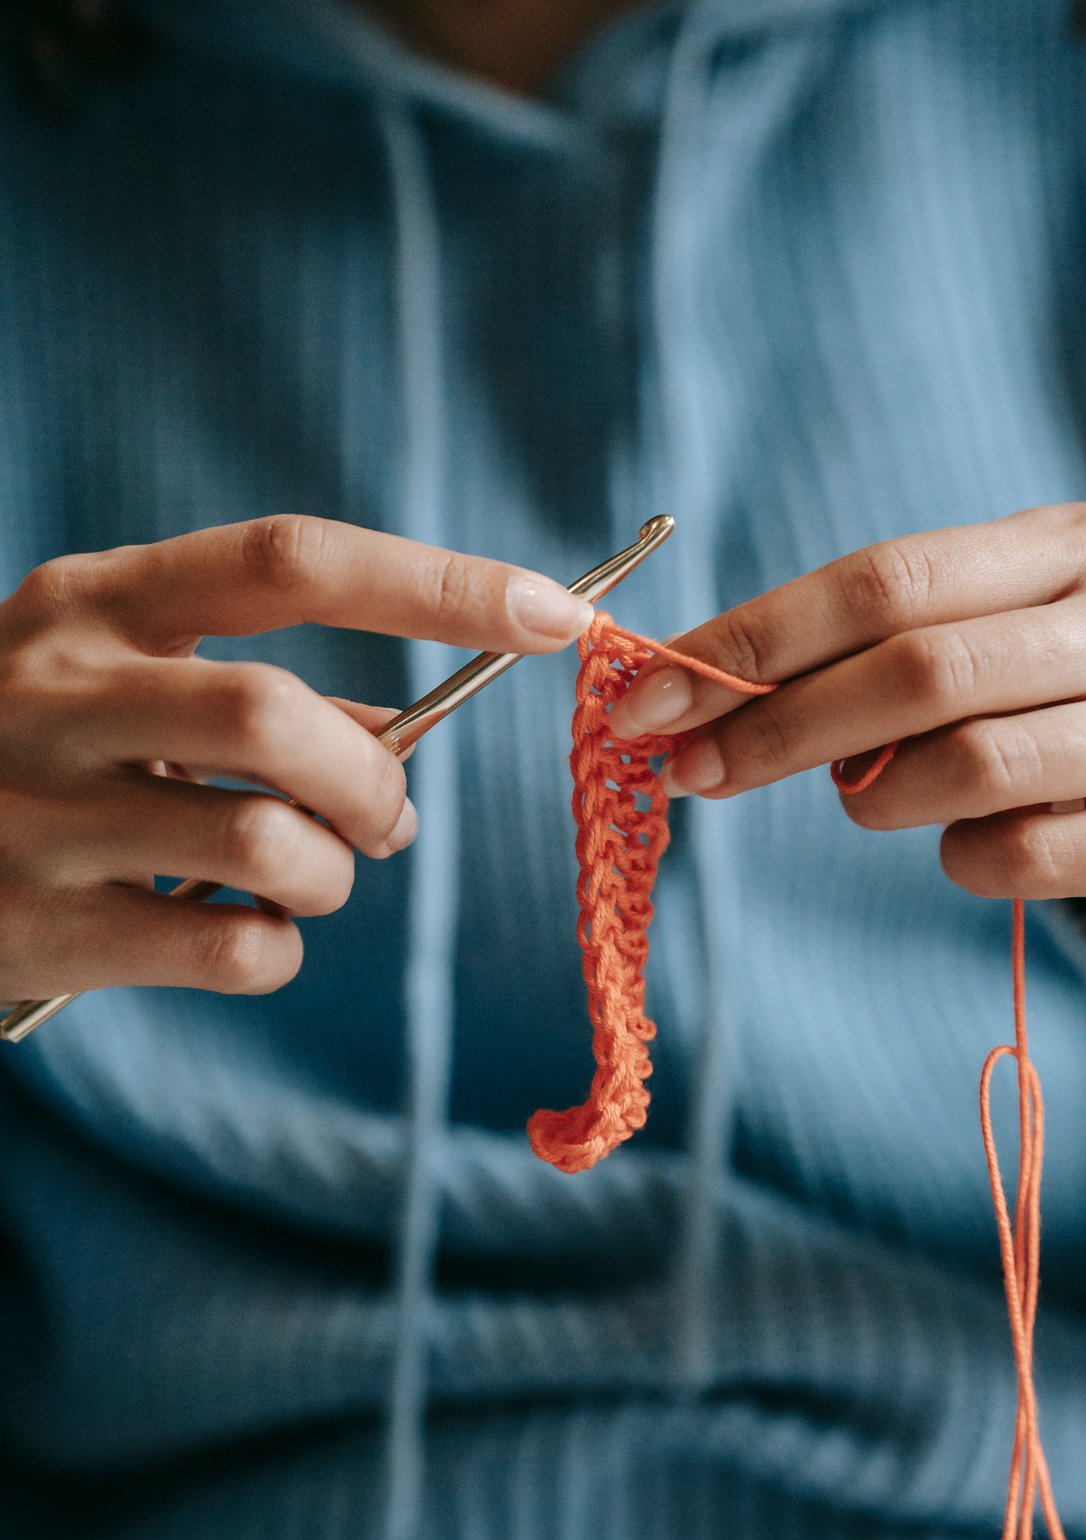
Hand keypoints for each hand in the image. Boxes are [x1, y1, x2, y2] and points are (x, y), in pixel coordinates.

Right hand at [0, 515, 589, 1000]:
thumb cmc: (36, 747)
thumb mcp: (114, 674)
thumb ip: (246, 689)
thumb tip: (393, 747)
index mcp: (93, 601)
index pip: (288, 563)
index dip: (436, 585)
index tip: (552, 614)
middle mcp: (57, 691)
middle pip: (279, 718)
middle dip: (374, 780)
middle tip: (385, 820)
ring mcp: (38, 812)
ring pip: (269, 846)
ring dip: (331, 875)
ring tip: (302, 879)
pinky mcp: (40, 927)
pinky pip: (235, 948)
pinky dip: (279, 948)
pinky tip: (239, 931)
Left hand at [609, 504, 1085, 964]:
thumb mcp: (1017, 645)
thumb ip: (900, 651)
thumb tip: (713, 693)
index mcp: (1081, 547)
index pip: (884, 577)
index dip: (752, 639)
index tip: (649, 692)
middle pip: (914, 666)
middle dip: (774, 726)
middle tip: (688, 771)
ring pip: (968, 760)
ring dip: (875, 799)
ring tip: (869, 804)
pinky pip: (1026, 855)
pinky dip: (963, 863)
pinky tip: (971, 852)